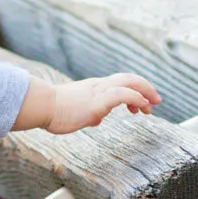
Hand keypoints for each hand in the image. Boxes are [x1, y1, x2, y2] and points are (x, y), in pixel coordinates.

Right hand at [14, 73, 160, 133]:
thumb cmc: (52, 111)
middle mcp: (98, 86)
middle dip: (146, 88)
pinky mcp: (97, 102)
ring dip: (145, 92)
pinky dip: (136, 98)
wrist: (41, 105)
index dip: (135, 88)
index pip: (119, 82)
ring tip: (152, 107)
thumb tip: (97, 120)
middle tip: (157, 101)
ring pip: (129, 82)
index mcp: (93, 88)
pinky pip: (122, 94)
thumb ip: (88, 113)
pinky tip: (142, 106)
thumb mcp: (75, 111)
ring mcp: (98, 93)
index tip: (142, 102)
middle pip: (129, 78)